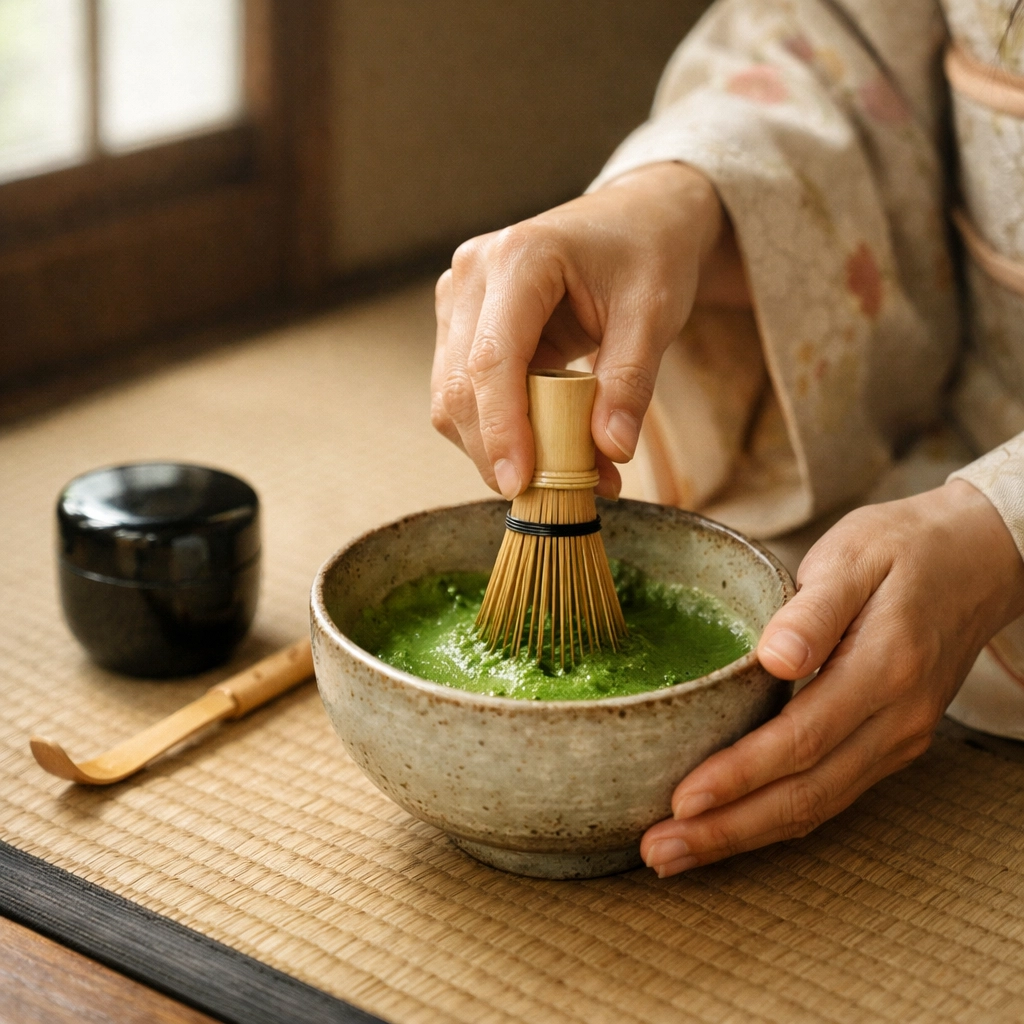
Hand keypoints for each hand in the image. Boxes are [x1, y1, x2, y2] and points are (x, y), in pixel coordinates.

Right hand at [431, 162, 745, 497]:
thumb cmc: (647, 254)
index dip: (501, 429)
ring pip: (452, 397)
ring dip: (496, 446)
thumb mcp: (655, 313)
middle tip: (550, 494)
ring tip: (559, 473)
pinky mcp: (461, 323)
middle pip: (461, 386)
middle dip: (497, 450)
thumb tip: (610, 452)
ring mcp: (459, 298)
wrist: (633, 220)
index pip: (493, 359)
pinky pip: (465, 393)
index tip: (520, 484)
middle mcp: (473, 274)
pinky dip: (498, 430)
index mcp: (520, 257)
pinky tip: (541, 445)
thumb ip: (631, 382)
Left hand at [641, 480, 1023, 876]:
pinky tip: (732, 824)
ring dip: (744, 835)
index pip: (801, 740)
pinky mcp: (890, 742)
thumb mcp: (854, 555)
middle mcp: (897, 719)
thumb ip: (814, 609)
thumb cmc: (902, 547)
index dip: (738, 776)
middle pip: (805, 795)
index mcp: (884, 668)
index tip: (680, 800)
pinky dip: (776, 818)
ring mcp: (899, 738)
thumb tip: (774, 658)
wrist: (979, 559)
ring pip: (817, 806)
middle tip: (659, 852)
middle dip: (727, 831)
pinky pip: (830, 794)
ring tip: (678, 852)